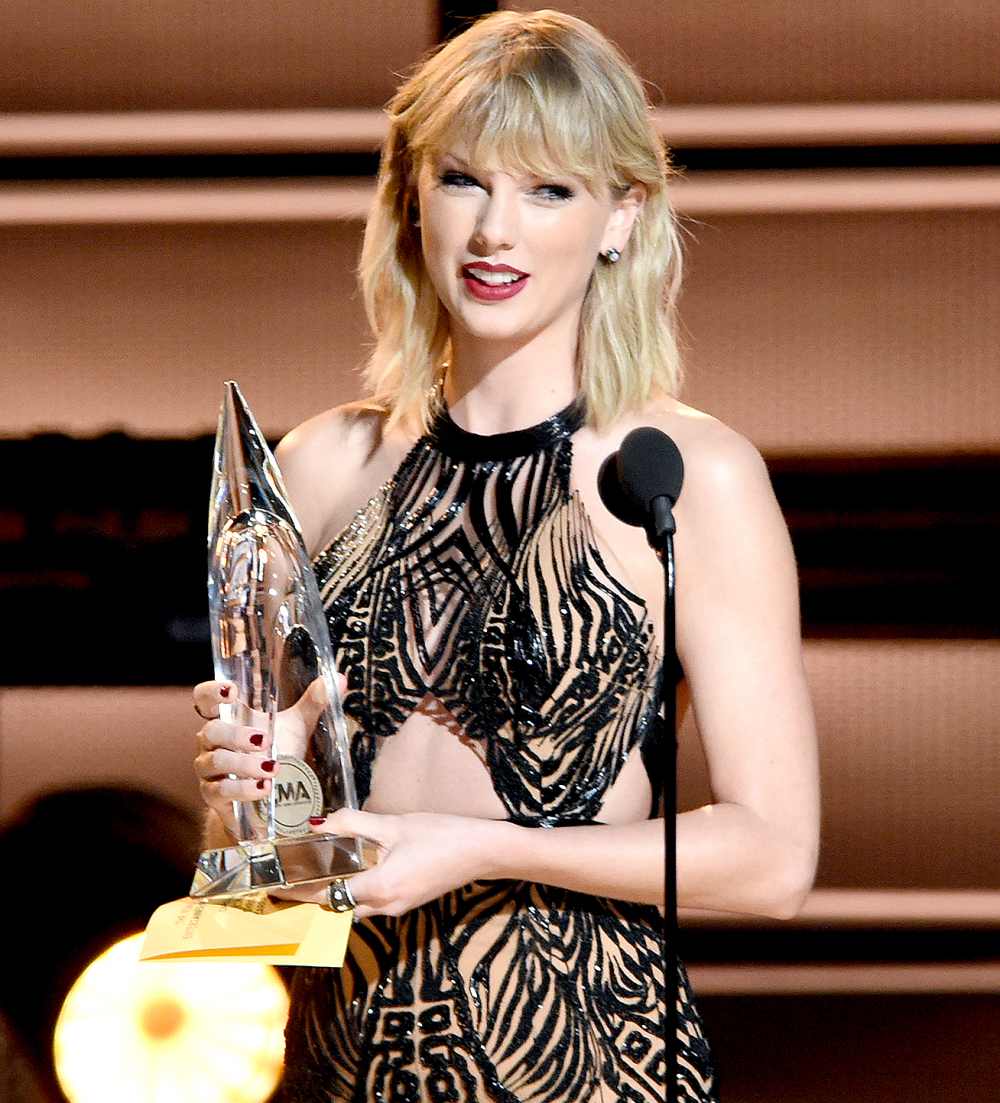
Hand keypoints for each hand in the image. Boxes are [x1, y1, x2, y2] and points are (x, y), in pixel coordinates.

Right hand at [192, 674, 341, 834]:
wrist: (272, 796)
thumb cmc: (280, 751)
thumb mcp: (298, 725)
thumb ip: (314, 702)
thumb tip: (341, 679)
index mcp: (229, 717)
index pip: (205, 699)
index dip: (211, 692)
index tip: (232, 692)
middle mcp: (212, 741)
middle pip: (211, 731)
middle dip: (236, 735)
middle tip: (265, 740)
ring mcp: (210, 769)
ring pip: (215, 761)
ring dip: (243, 764)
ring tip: (272, 769)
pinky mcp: (214, 796)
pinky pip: (221, 790)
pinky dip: (243, 789)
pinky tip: (265, 789)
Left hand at [270, 807, 508, 918]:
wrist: (483, 851)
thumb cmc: (441, 835)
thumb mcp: (394, 825)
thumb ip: (354, 824)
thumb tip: (319, 823)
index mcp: (378, 889)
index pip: (325, 896)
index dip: (297, 892)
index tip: (273, 887)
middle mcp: (384, 907)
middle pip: (336, 907)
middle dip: (312, 895)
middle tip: (289, 876)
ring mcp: (398, 908)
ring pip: (354, 906)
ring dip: (334, 893)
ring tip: (314, 871)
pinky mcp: (408, 902)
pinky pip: (371, 902)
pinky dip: (354, 890)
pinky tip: (351, 869)